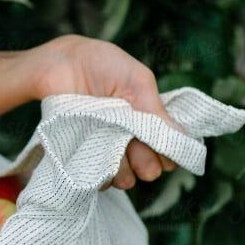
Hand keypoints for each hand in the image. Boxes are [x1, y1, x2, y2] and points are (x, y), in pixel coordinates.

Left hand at [29, 35, 184, 190]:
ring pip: (126, 179)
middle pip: (150, 169)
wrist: (61, 64)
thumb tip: (183, 137)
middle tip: (134, 145)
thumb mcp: (137, 81)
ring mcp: (108, 150)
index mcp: (149, 122)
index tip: (159, 141)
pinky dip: (100, 173)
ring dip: (123, 170)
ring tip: (112, 150)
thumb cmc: (103, 66)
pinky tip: (93, 155)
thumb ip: (157, 111)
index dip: (167, 151)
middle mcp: (131, 140)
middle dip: (146, 162)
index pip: (169, 151)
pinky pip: (99, 180)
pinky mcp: (85, 157)